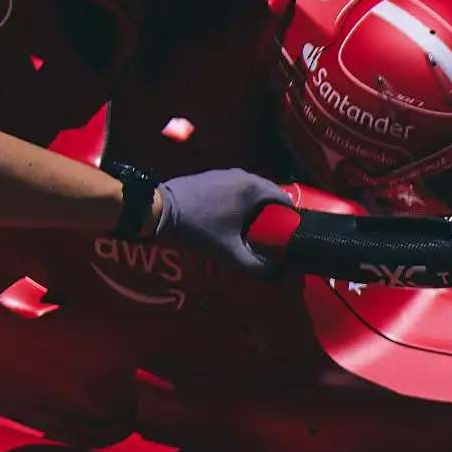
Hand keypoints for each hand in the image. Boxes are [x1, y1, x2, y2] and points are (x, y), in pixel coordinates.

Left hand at [153, 169, 295, 278]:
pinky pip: (236, 188)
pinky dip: (241, 201)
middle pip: (269, 194)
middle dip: (274, 213)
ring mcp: (226, 173)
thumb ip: (256, 266)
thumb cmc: (199, 229)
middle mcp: (244, 176)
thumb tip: (278, 277)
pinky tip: (234, 217)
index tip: (290, 235)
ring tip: (255, 228)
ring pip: (252, 191)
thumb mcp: (229, 252)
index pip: (285, 200)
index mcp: (254, 189)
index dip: (291, 218)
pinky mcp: (212, 175)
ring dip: (257, 207)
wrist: (160, 209)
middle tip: (273, 236)